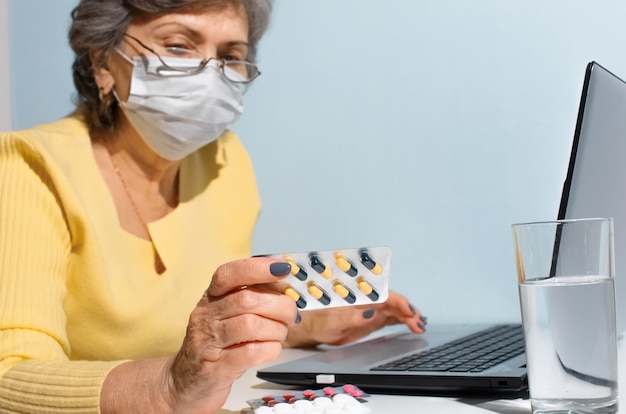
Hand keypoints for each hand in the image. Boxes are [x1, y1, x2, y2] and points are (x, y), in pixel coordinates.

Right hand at [167, 257, 297, 412]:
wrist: (185, 384)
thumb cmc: (215, 346)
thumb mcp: (228, 315)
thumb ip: (253, 298)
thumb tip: (284, 286)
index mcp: (211, 297)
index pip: (229, 274)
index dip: (258, 268)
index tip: (283, 268)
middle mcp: (206, 316)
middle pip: (247, 299)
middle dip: (280, 305)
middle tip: (291, 315)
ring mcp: (208, 342)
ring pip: (252, 325)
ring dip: (277, 329)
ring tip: (280, 334)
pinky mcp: (216, 368)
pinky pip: (252, 353)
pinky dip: (271, 349)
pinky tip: (271, 349)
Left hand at [283, 290, 425, 347]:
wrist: (314, 328)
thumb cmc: (320, 321)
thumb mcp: (333, 321)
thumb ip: (351, 317)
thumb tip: (368, 312)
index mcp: (361, 297)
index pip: (386, 297)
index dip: (400, 303)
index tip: (410, 312)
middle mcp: (369, 301)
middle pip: (394, 303)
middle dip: (409, 312)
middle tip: (419, 325)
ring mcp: (372, 309)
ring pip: (396, 310)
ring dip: (409, 317)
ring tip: (420, 327)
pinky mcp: (373, 318)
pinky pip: (392, 317)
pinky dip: (404, 320)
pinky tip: (413, 326)